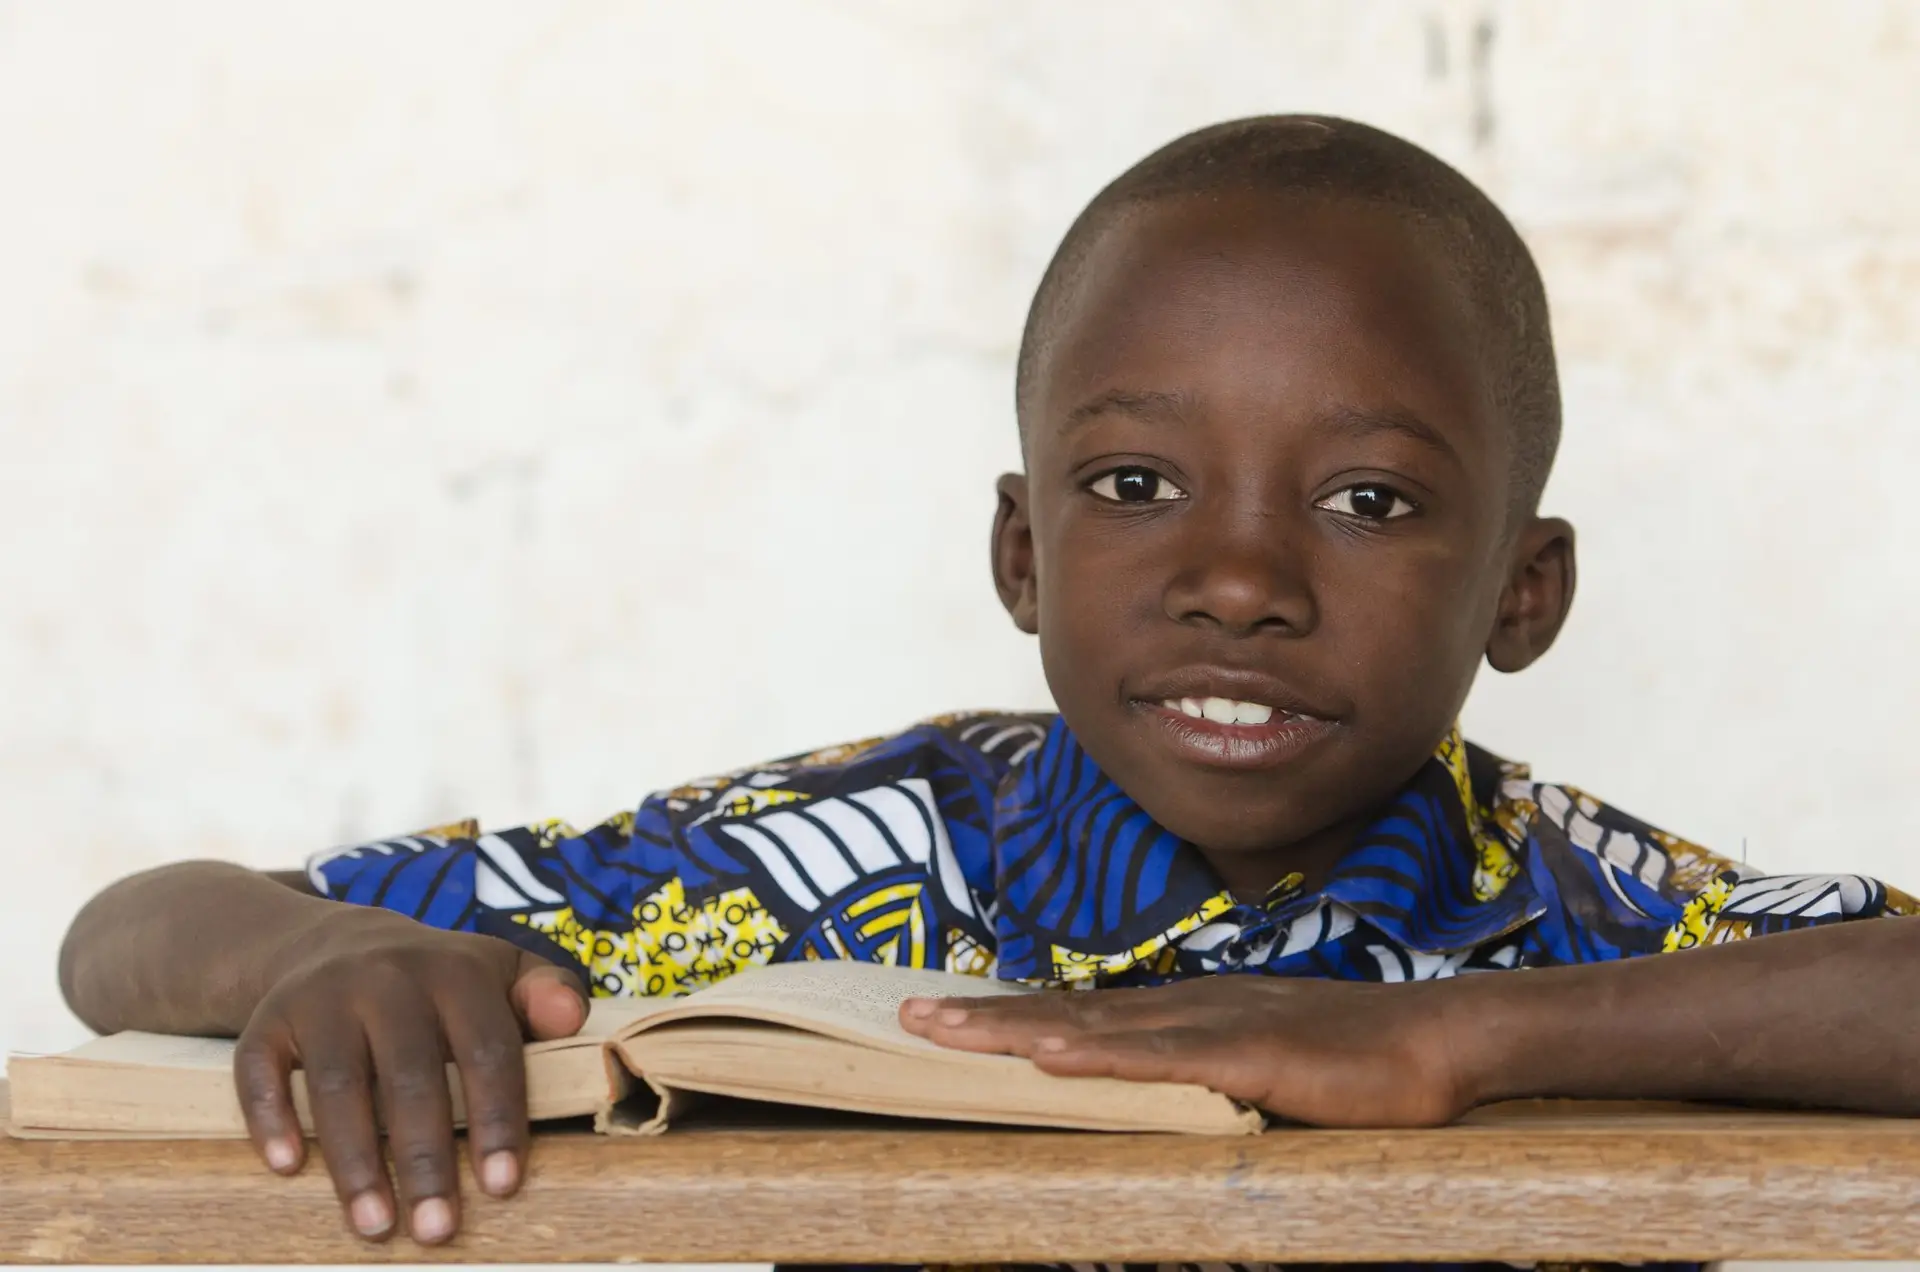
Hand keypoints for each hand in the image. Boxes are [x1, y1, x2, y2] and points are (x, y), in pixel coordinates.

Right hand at [233, 905, 586, 1244]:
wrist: (334, 942)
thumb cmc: (437, 983)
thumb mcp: (500, 971)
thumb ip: (548, 992)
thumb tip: (571, 1021)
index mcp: (456, 972)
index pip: (486, 1049)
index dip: (496, 1119)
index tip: (501, 1186)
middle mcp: (388, 977)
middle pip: (409, 1076)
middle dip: (425, 1159)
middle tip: (438, 1231)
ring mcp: (322, 996)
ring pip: (337, 1083)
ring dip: (354, 1161)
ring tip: (375, 1226)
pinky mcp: (267, 1018)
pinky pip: (258, 1070)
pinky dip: (269, 1117)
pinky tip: (286, 1167)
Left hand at [900, 975, 1480, 1126]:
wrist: (1435, 1040)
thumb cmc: (1354, 1059)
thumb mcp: (1261, 1068)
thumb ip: (1205, 1076)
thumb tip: (1153, 1098)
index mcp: (1186, 1012)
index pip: (1081, 1014)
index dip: (1010, 1014)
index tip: (945, 1015)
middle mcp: (1186, 1007)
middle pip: (1067, 1013)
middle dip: (984, 1016)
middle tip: (907, 1016)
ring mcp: (1213, 1025)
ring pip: (1094, 1028)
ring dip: (1014, 1028)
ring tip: (946, 1030)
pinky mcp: (1247, 1053)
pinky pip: (1159, 1056)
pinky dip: (1099, 1056)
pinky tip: (1050, 1054)